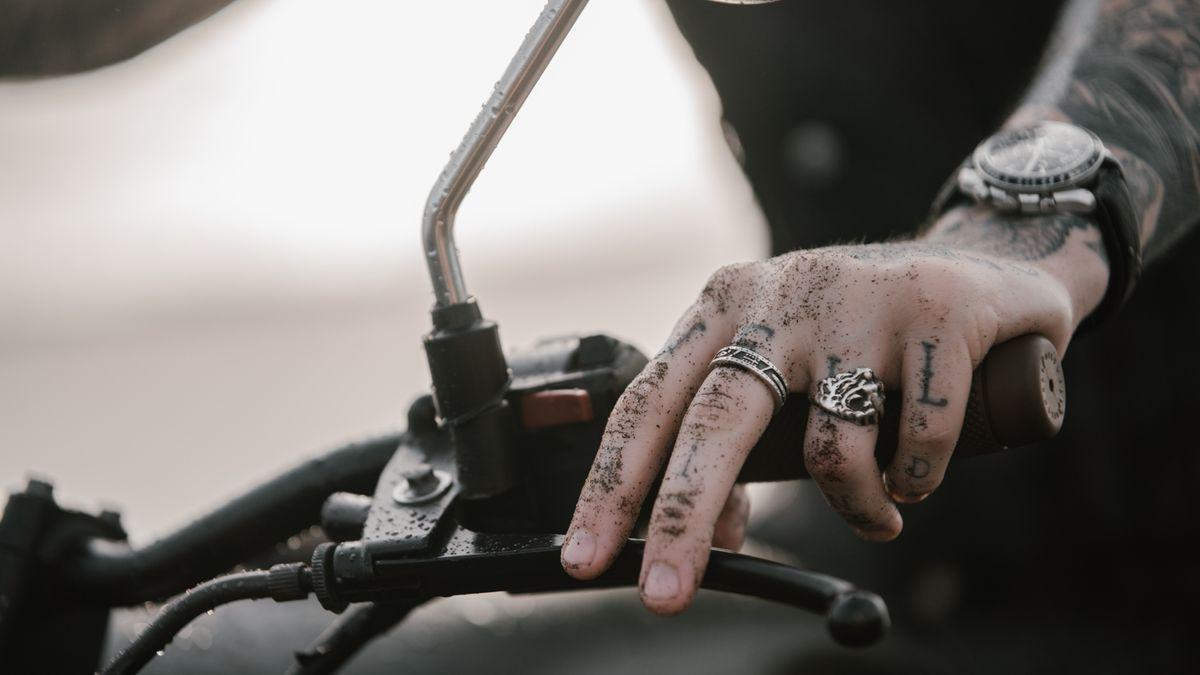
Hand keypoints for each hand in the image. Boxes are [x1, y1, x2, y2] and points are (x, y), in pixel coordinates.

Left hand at [561, 206, 1109, 614]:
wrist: (982, 266)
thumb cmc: (860, 334)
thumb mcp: (781, 369)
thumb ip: (734, 436)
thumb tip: (708, 530)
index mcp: (723, 307)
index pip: (649, 400)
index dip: (612, 482)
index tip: (585, 555)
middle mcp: (780, 296)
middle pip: (713, 420)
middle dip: (680, 519)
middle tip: (664, 598)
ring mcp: (858, 301)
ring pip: (831, 447)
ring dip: (854, 508)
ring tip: (878, 512)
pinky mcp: (936, 312)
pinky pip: (918, 439)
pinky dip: (916, 480)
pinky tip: (917, 475)